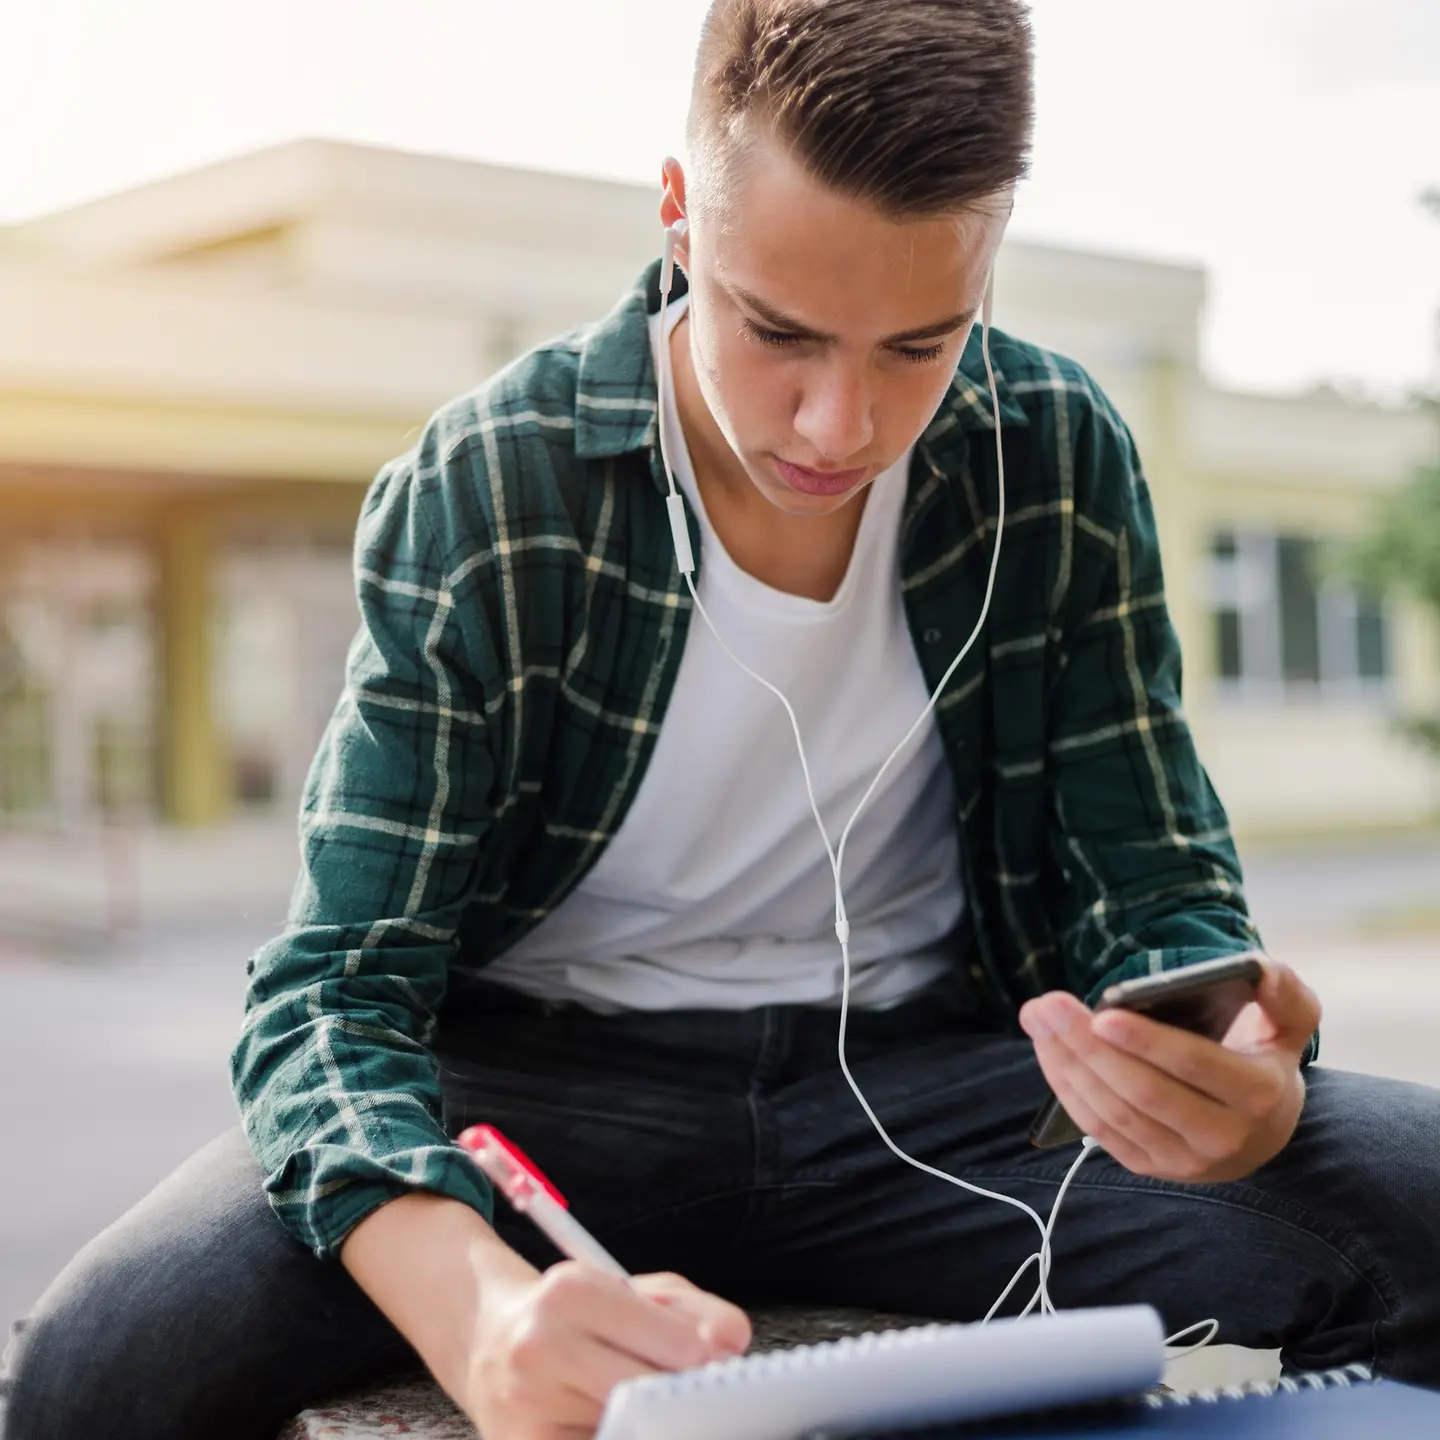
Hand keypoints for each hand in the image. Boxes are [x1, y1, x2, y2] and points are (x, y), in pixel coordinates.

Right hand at [462, 1259, 750, 1439]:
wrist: (487, 1340)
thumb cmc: (574, 1313)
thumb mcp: (633, 1290)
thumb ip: (695, 1311)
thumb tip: (732, 1345)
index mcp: (572, 1291)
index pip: (679, 1344)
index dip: (705, 1362)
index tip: (709, 1367)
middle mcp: (541, 1346)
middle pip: (654, 1393)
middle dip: (681, 1398)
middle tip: (691, 1398)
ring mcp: (527, 1405)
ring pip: (629, 1429)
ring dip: (651, 1423)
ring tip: (648, 1408)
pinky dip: (621, 1435)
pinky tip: (622, 1424)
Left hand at [1019, 959, 1320, 1183]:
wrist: (1261, 1127)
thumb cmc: (1261, 1057)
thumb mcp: (1287, 1023)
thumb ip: (1285, 994)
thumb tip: (1260, 969)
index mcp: (1257, 1095)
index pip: (1194, 1067)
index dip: (1146, 1043)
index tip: (1102, 1015)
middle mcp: (1222, 1138)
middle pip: (1142, 1092)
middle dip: (1088, 1046)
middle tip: (1048, 1005)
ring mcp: (1183, 1160)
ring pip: (1114, 1113)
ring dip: (1067, 1064)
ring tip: (1038, 1018)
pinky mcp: (1150, 1167)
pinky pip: (1098, 1130)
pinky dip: (1067, 1088)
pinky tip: (1048, 1050)